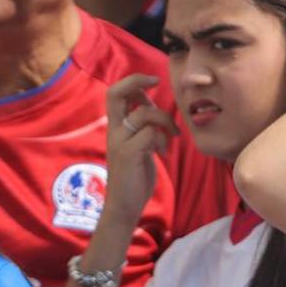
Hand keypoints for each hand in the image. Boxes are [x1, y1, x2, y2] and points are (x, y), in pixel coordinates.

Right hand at [97, 74, 177, 235]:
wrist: (124, 205)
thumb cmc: (134, 176)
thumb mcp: (138, 147)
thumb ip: (142, 128)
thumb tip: (152, 107)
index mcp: (115, 127)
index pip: (115, 93)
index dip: (133, 81)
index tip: (153, 80)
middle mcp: (114, 131)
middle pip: (117, 94)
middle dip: (138, 82)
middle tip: (157, 83)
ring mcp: (120, 142)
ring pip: (144, 113)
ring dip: (165, 120)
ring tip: (171, 136)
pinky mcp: (129, 154)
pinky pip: (150, 133)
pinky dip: (162, 140)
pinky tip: (163, 153)